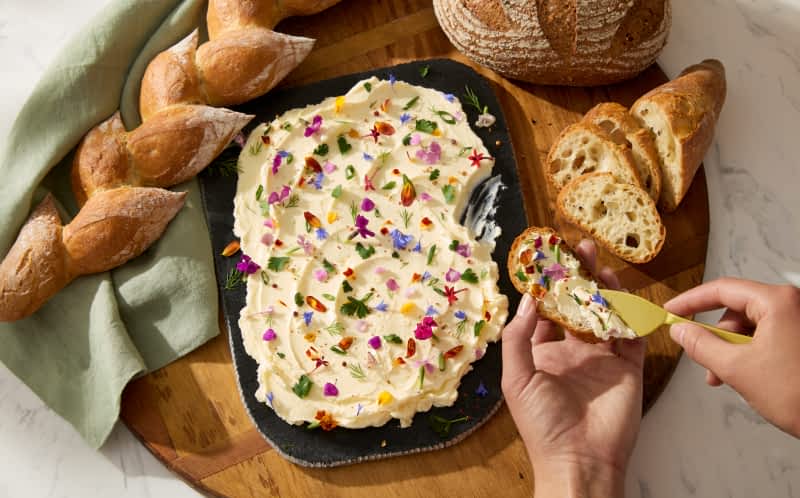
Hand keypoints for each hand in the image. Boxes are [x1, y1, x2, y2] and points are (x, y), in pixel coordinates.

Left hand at [501, 240, 645, 497]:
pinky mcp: (628, 367)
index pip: (548, 312)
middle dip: (580, 276)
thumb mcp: (517, 378)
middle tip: (581, 248)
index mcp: (545, 354)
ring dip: (604, 287)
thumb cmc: (541, 423)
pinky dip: (628, 311)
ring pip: (606, 313)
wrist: (579, 460)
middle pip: (579, 305)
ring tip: (600, 262)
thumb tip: (528, 299)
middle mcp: (574, 352)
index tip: (549, 258)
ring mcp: (603, 358)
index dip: (548, 286)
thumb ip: (519, 337)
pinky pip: (631, 333)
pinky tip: (620, 291)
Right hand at [664, 277, 799, 436]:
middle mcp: (792, 305)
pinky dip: (750, 354)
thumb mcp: (737, 369)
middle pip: (736, 310)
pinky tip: (746, 377)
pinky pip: (766, 337)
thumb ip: (701, 345)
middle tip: (703, 359)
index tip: (672, 310)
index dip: (691, 301)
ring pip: (750, 327)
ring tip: (727, 377)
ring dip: (732, 351)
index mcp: (777, 302)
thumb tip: (681, 331)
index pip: (721, 290)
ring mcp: (799, 322)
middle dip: (716, 337)